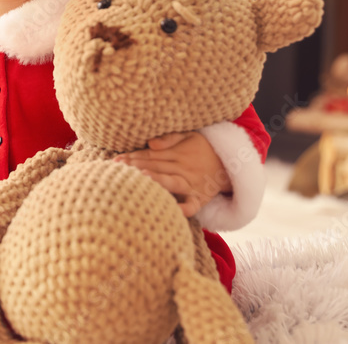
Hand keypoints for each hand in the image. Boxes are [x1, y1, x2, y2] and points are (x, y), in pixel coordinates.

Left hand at [113, 132, 230, 217]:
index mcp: (178, 154)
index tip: (117, 160)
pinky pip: (191, 206)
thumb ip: (170, 139)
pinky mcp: (199, 199)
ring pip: (171, 182)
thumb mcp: (190, 136)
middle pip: (157, 168)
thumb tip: (150, 143)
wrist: (231, 164)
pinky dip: (183, 209)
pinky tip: (171, 211)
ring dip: (156, 181)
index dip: (133, 157)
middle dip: (136, 168)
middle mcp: (183, 170)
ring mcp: (191, 185)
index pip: (151, 156)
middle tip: (118, 170)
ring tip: (141, 179)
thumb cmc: (203, 149)